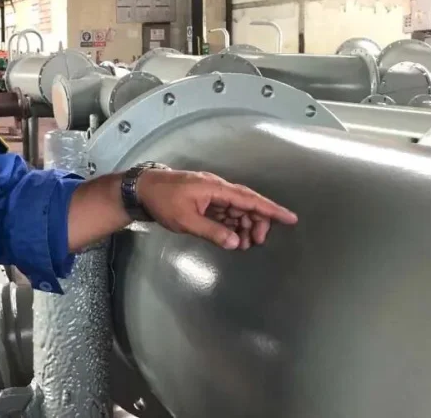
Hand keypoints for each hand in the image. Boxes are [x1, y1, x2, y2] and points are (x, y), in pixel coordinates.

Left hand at [136, 169, 296, 249]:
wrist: (140, 189)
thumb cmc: (162, 202)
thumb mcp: (186, 220)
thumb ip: (213, 232)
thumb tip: (236, 242)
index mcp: (215, 188)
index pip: (249, 199)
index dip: (271, 209)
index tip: (290, 218)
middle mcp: (216, 188)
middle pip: (246, 204)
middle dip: (256, 222)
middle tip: (257, 242)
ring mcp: (210, 194)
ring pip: (236, 209)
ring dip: (243, 225)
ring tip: (246, 243)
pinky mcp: (203, 200)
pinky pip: (224, 211)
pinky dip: (231, 224)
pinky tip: (233, 237)